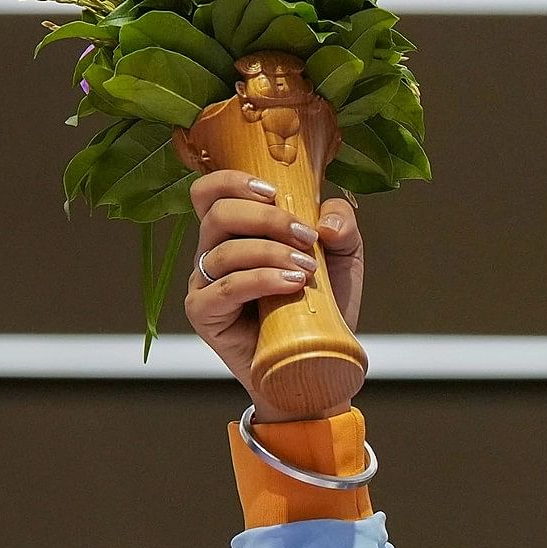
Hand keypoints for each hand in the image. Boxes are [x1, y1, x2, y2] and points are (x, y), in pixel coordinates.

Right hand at [182, 169, 366, 418]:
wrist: (318, 366)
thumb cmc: (321, 308)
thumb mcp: (342, 259)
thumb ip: (342, 226)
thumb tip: (326, 220)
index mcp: (234, 231)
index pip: (210, 191)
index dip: (234, 181)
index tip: (274, 191)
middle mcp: (211, 252)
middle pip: (217, 213)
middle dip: (267, 219)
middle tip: (306, 237)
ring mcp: (204, 283)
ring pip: (223, 250)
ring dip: (271, 252)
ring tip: (307, 270)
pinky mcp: (204, 313)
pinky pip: (224, 288)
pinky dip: (259, 280)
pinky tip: (290, 285)